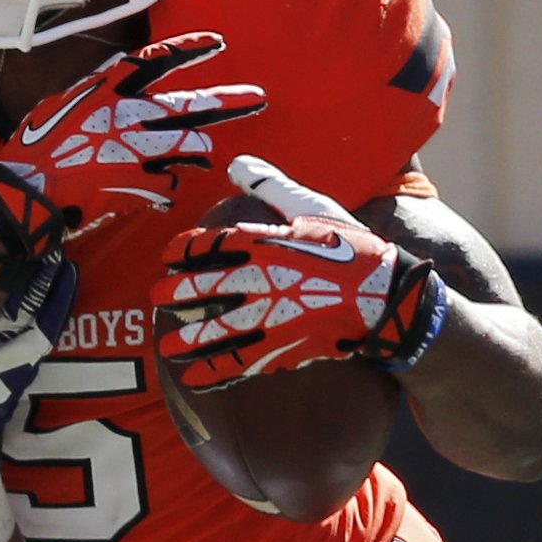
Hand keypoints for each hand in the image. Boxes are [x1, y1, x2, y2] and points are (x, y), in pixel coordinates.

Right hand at [12, 32, 267, 239]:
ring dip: (200, 150)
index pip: (159, 60)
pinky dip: (168, 187)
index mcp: (108, 88)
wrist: (25, 190)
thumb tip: (119, 93)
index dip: (190, 50)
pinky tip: (161, 191)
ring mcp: (136, 150)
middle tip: (258, 99)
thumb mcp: (63, 104)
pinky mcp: (138, 183)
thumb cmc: (36, 147)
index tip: (219, 43)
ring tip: (206, 154)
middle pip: (191, 104)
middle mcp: (129, 114)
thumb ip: (98, 96)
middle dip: (229, 102)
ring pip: (191, 145)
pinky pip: (170, 183)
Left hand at [153, 157, 445, 390]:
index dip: (187, 250)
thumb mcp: (313, 207)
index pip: (214, 245)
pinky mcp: (285, 347)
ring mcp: (273, 317)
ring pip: (219, 330)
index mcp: (268, 243)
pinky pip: (241, 363)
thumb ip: (271, 186)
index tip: (169, 255)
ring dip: (190, 339)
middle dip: (178, 293)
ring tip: (168, 346)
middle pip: (208, 287)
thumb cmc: (352, 248)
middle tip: (155, 297)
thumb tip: (235, 163)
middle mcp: (264, 280)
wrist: (386, 296)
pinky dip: (216, 371)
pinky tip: (195, 377)